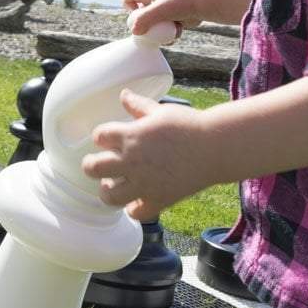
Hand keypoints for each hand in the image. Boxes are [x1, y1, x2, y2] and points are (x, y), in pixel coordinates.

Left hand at [81, 89, 213, 219]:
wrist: (215, 147)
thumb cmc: (189, 125)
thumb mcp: (161, 111)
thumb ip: (138, 105)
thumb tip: (123, 94)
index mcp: (132, 135)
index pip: (99, 136)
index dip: (101, 137)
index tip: (107, 139)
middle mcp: (133, 161)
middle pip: (93, 168)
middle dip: (92, 165)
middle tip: (98, 164)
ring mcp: (145, 183)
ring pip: (109, 196)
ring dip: (108, 190)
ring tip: (114, 184)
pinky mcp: (159, 199)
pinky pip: (137, 212)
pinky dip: (134, 208)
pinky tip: (137, 200)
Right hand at [123, 0, 201, 35]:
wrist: (203, 4)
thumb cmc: (181, 3)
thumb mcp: (159, 10)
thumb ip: (145, 19)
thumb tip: (135, 32)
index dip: (128, 4)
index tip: (135, 14)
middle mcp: (157, 2)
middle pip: (142, 14)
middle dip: (145, 26)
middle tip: (150, 32)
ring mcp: (167, 11)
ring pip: (155, 25)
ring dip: (158, 33)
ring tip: (166, 35)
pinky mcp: (176, 19)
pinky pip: (166, 30)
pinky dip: (169, 35)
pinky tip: (176, 35)